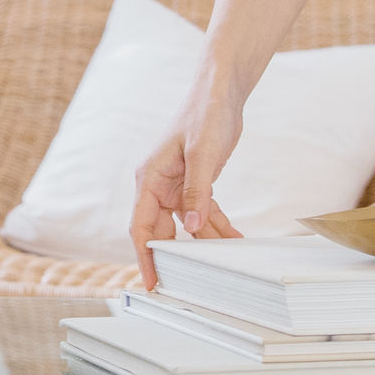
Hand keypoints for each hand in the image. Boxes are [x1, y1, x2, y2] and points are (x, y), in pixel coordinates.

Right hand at [128, 82, 245, 287]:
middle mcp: (158, 186)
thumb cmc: (204, 115)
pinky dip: (217, 225)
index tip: (151, 281)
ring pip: (186, 225)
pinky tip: (233, 237)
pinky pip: (203, 212)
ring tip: (225, 258)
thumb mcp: (202, 155)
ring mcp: (176, 186)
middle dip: (176, 255)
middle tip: (190, 281)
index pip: (141, 226)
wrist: (220, 94)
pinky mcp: (194, 183)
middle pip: (161, 231)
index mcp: (150, 179)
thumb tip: (193, 226)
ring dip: (204, 242)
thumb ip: (197, 192)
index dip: (144, 256)